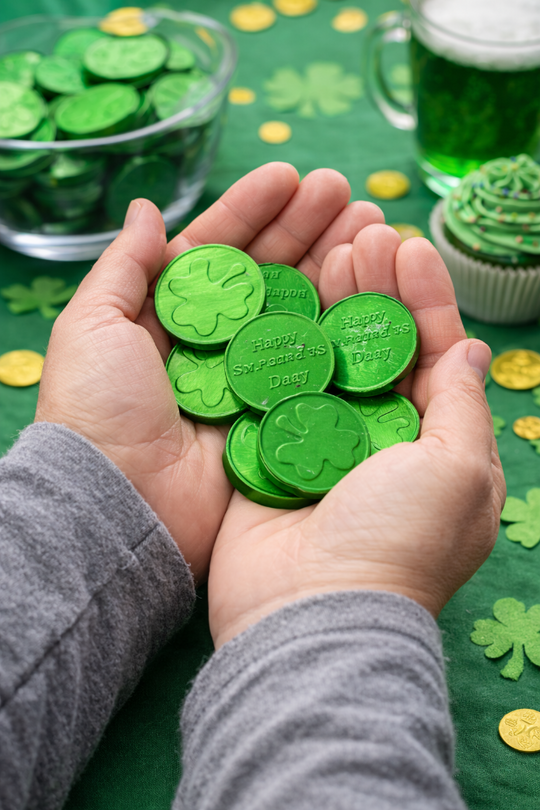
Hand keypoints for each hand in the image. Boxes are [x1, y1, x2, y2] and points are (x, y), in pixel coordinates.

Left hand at [35, 163, 383, 581]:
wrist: (122, 501)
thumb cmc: (97, 409)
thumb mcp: (92, 325)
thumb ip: (124, 266)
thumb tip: (148, 207)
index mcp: (171, 316)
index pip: (219, 251)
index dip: (253, 211)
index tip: (291, 175)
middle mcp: (217, 344)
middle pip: (269, 275)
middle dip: (307, 229)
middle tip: (349, 193)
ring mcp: (251, 379)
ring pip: (299, 312)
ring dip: (334, 267)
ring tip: (371, 226)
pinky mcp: (278, 413)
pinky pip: (314, 363)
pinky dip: (341, 329)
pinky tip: (370, 291)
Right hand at [208, 227, 506, 646]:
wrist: (311, 614)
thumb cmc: (400, 543)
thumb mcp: (459, 471)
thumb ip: (463, 406)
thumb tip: (471, 351)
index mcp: (435, 443)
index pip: (435, 354)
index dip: (425, 299)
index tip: (408, 247)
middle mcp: (381, 438)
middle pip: (379, 347)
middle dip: (376, 289)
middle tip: (361, 235)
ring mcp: (323, 441)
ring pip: (329, 357)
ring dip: (331, 303)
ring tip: (329, 250)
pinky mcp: (272, 449)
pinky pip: (281, 385)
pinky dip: (284, 342)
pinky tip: (283, 298)